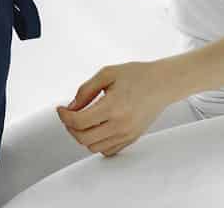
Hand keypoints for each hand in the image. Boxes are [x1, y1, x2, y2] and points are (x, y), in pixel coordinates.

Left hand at [55, 61, 175, 156]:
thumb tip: (71, 107)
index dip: (64, 116)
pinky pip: (107, 150)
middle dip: (70, 127)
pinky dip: (96, 142)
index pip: (79, 121)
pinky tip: (96, 127)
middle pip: (83, 138)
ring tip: (83, 120)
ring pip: (93, 147)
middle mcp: (121, 124)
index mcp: (114, 106)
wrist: (163, 83)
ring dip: (82, 135)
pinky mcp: (131, 139)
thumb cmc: (138, 75)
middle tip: (69, 115)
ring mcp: (127, 134)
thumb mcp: (107, 74)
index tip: (60, 109)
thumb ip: (85, 90)